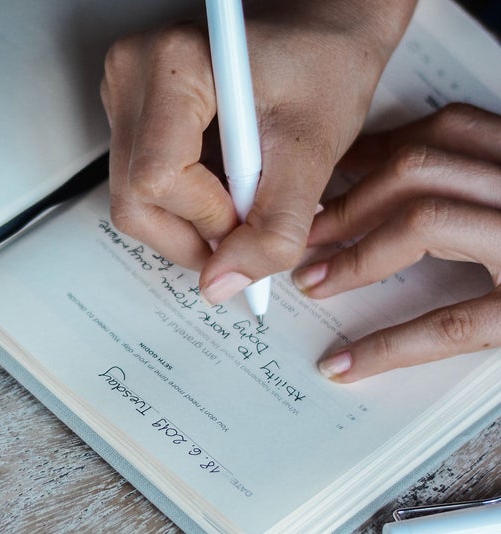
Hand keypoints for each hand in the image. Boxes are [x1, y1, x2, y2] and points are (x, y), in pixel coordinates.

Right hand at [100, 1, 416, 303]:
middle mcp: (130, 74)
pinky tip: (224, 182)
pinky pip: (138, 186)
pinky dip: (185, 202)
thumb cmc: (324, 66)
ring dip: (192, 221)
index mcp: (171, 64)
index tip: (257, 217)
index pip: (158, 180)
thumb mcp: (313, 153)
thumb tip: (222, 286)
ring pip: (132, 201)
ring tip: (243, 196)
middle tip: (248, 228)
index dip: (208, 219)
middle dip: (194, 233)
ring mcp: (122, 94)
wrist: (324, 32)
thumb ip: (273, 229)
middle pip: (133, 200)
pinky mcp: (127, 113)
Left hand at [292, 103, 500, 381]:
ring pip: (429, 217)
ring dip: (357, 252)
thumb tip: (388, 185)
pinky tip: (349, 363)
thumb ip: (481, 183)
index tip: (328, 182)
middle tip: (308, 236)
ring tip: (316, 282)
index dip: (372, 155)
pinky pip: (455, 322)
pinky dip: (390, 344)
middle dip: (348, 202)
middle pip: (421, 168)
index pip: (444, 132)